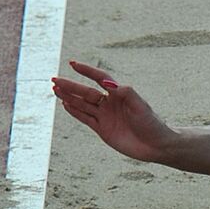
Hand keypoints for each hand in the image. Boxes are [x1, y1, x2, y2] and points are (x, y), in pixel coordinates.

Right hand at [51, 60, 175, 163]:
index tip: (72, 63)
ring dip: (69, 97)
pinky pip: (85, 118)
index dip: (87, 71)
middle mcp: (110, 103)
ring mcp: (105, 116)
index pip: (100, 78)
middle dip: (71, 86)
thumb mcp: (140, 106)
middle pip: (87, 92)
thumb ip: (126, 93)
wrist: (155, 145)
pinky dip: (75, 112)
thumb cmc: (151, 123)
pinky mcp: (102, 129)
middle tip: (54, 79)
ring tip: (55, 89)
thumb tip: (109, 83)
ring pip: (83, 104)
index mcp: (120, 94)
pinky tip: (65, 104)